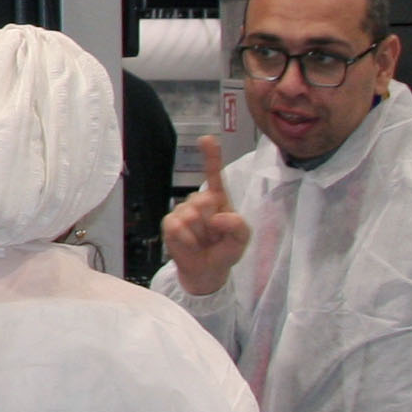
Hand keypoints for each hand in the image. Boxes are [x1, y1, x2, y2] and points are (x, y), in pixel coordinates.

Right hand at [161, 134, 250, 297]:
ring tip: (203, 241)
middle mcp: (199, 201)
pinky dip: (187, 239)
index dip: (211, 155)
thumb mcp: (241, 238)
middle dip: (211, 221)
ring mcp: (182, 211)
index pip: (214, 174)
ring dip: (200, 233)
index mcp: (218, 199)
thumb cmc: (225, 249)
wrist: (208, 272)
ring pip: (190, 214)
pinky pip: (177, 226)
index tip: (207, 139)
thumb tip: (216, 217)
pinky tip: (192, 245)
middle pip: (204, 199)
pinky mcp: (169, 224)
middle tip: (214, 235)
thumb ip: (237, 225)